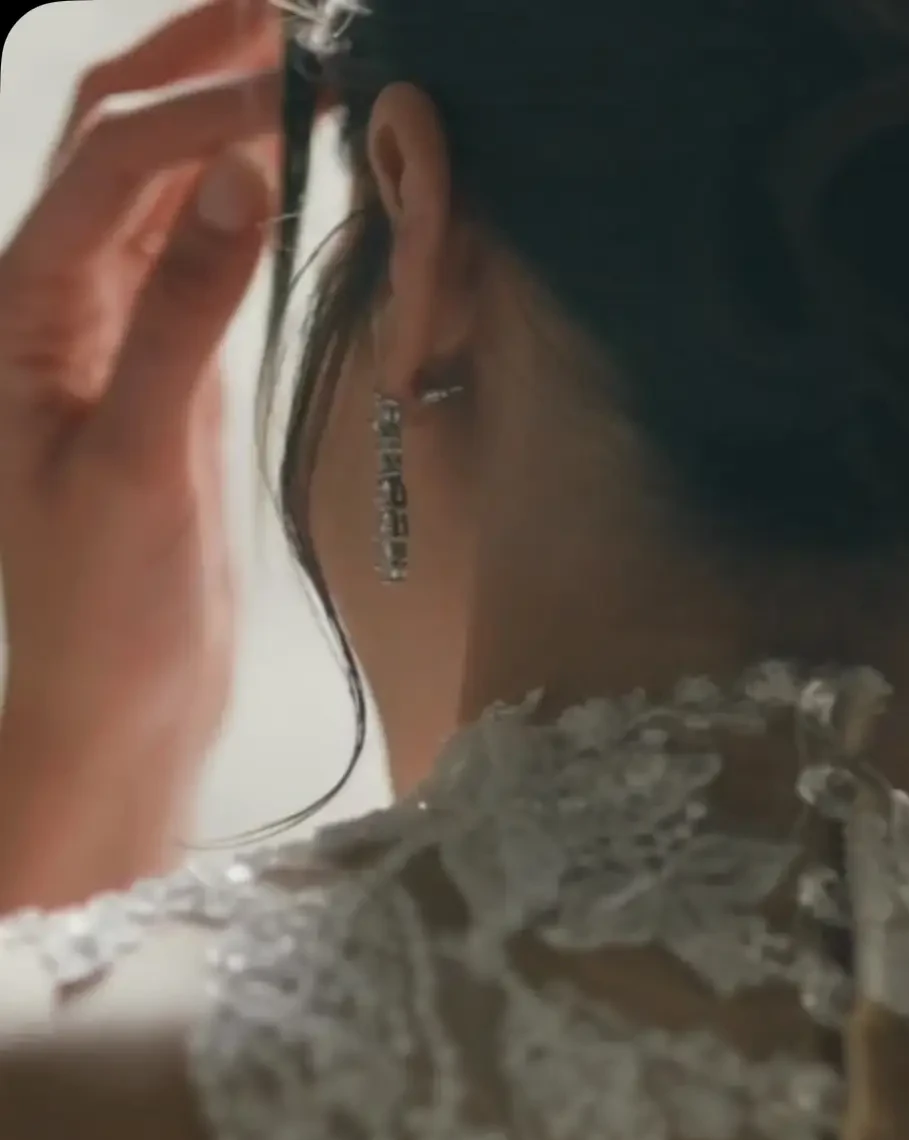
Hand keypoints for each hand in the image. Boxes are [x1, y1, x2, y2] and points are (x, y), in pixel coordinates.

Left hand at [0, 0, 284, 904]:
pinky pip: (196, 260)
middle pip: (112, 143)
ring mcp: (111, 339)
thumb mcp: (140, 462)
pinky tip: (287, 166)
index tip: (290, 64)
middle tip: (281, 3)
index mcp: (21, 316)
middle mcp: (56, 309)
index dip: (195, 101)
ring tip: (294, 56)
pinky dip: (239, 203)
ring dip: (215, 119)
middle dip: (188, 63)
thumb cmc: (102, 613)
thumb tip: (239, 176)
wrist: (117, 713)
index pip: (108, 165)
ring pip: (157, 193)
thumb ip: (183, 316)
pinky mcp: (164, 380)